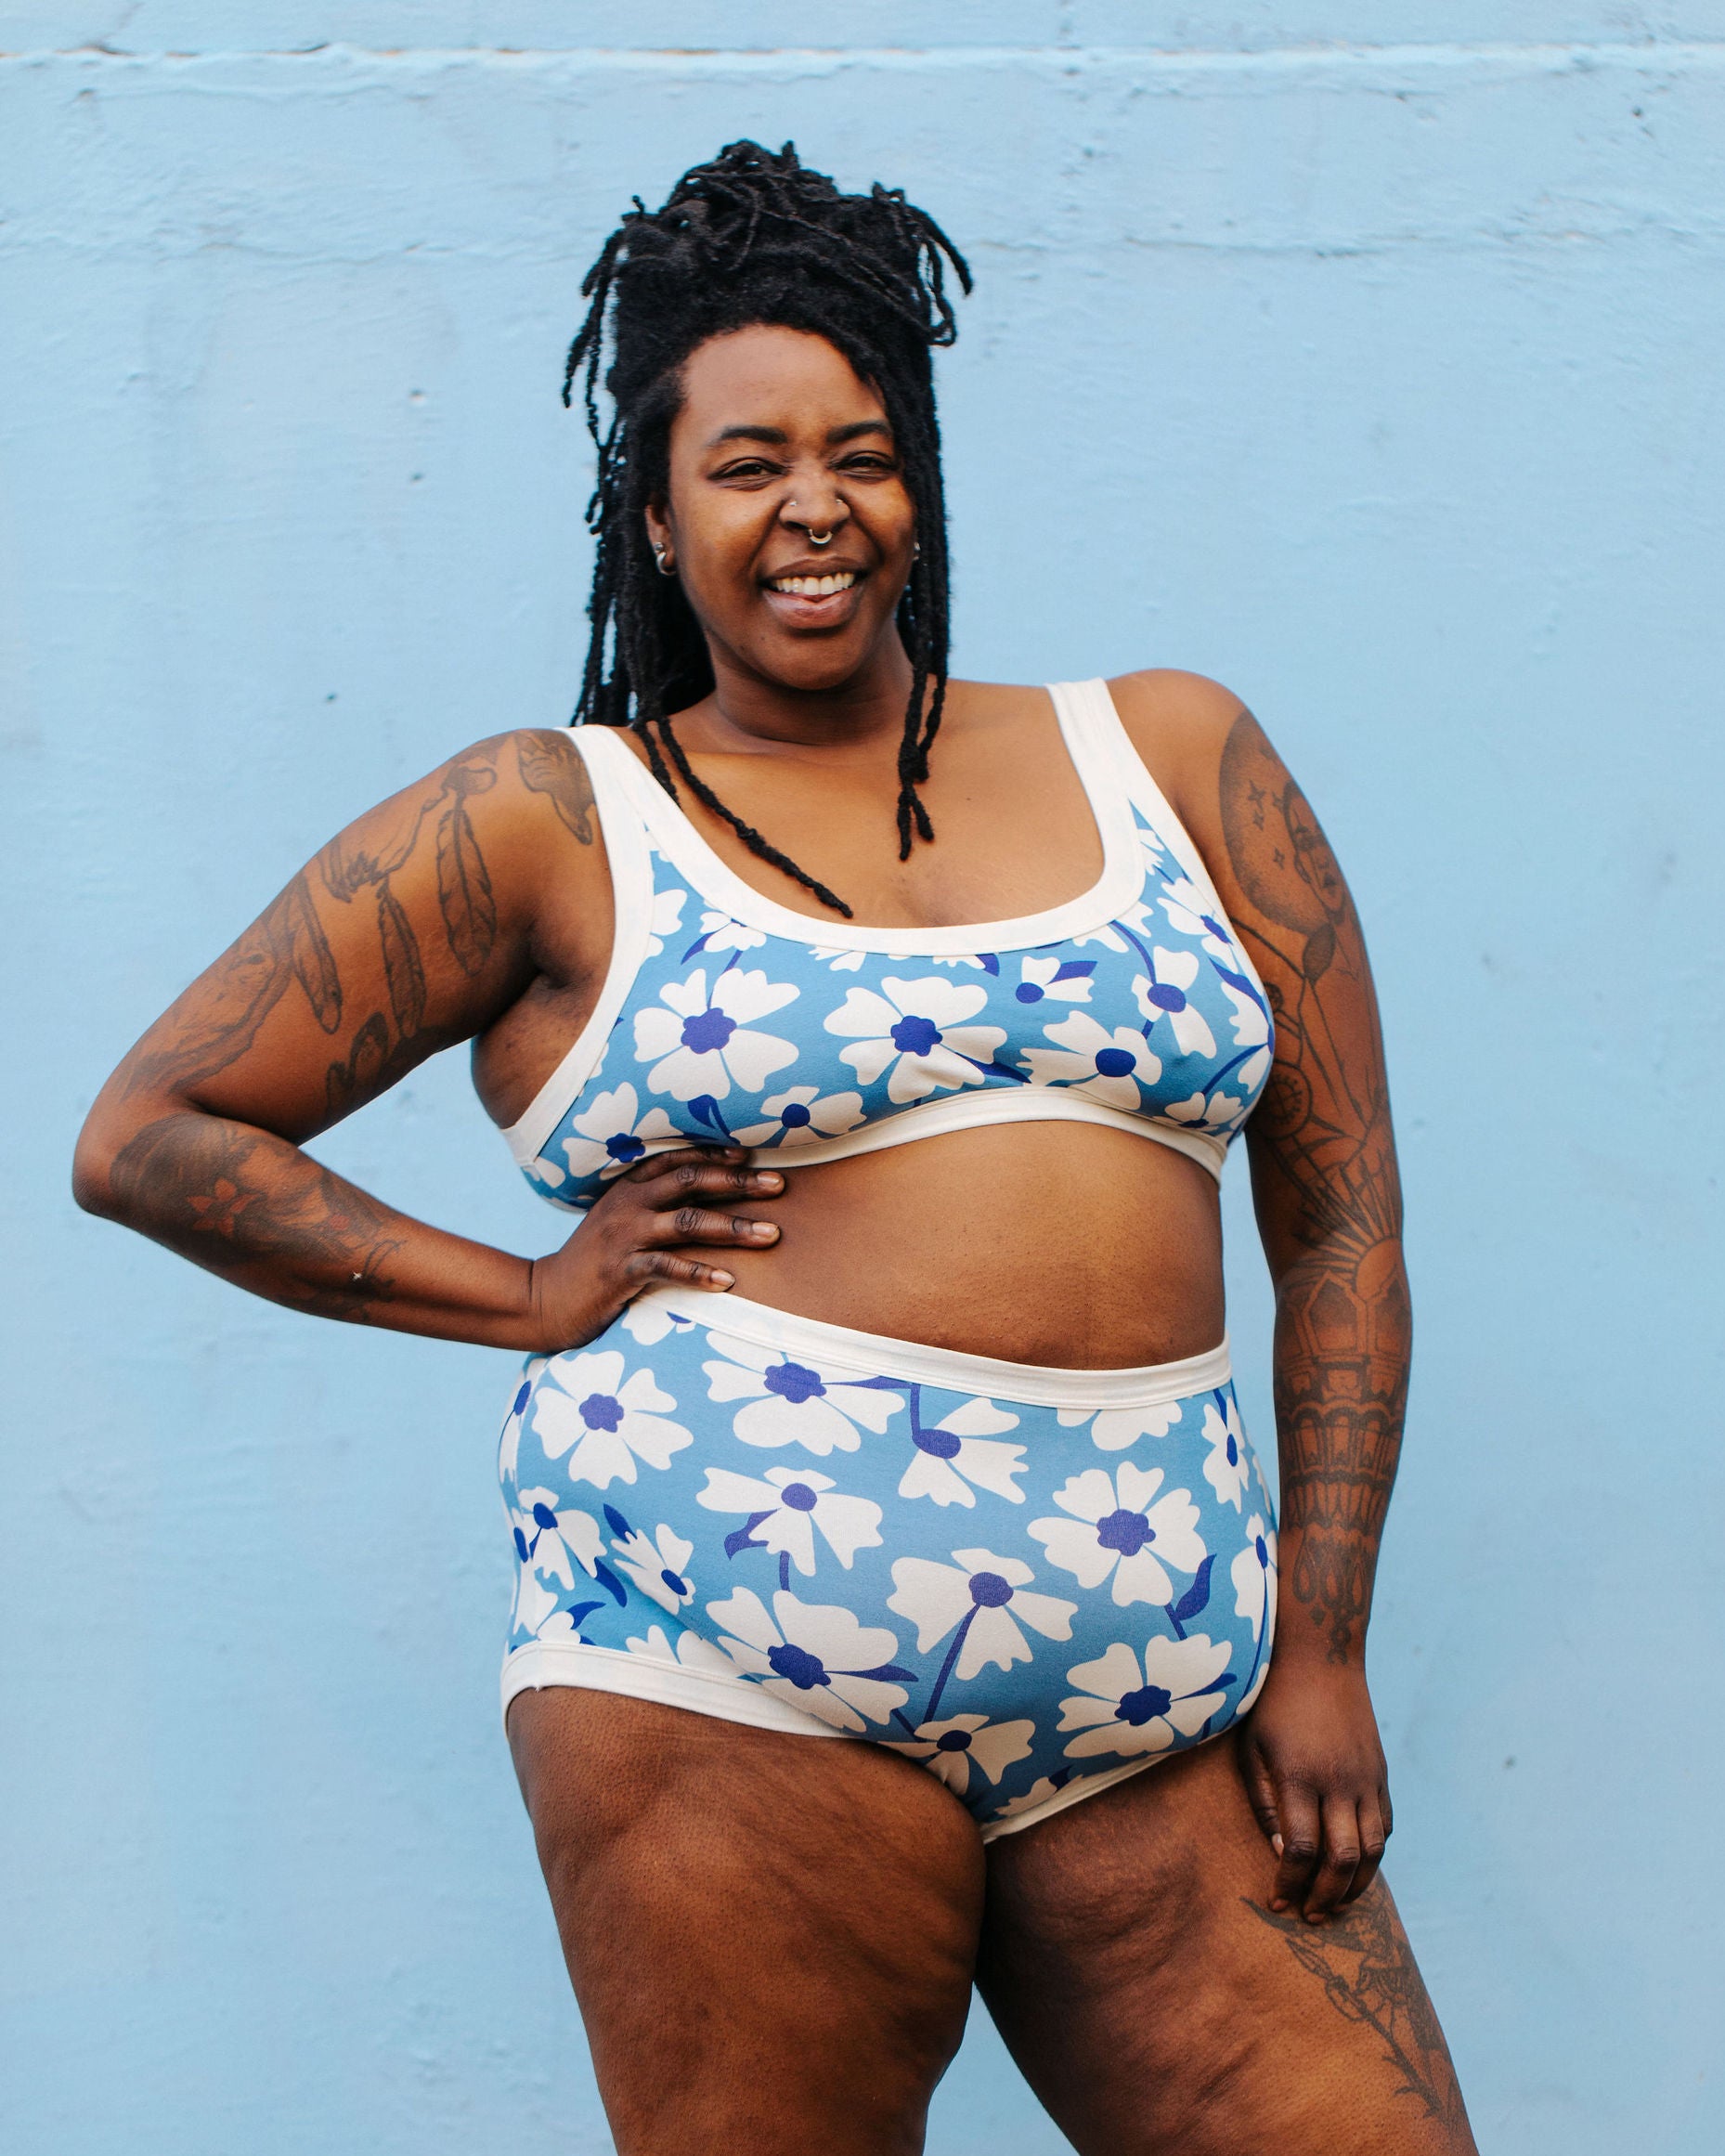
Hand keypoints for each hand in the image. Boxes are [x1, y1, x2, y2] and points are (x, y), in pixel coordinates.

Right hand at [524, 1146, 781, 1351]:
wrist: (545, 1298)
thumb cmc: (593, 1261)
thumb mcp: (617, 1221)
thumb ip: (652, 1204)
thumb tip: (705, 1196)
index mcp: (629, 1188)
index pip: (679, 1160)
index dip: (717, 1154)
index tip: (753, 1154)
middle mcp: (629, 1204)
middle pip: (691, 1182)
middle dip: (739, 1181)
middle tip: (780, 1185)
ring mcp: (625, 1237)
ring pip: (688, 1222)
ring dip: (734, 1227)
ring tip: (771, 1234)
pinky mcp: (621, 1272)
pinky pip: (667, 1268)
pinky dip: (700, 1274)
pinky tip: (728, 1282)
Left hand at [1235, 1656, 1391, 1922]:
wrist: (1319, 1657)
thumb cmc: (1271, 1703)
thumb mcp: (1251, 1747)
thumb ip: (1264, 1801)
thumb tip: (1283, 1852)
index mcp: (1300, 1775)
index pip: (1303, 1848)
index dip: (1291, 1883)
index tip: (1277, 1901)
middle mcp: (1339, 1781)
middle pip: (1344, 1858)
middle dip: (1327, 1897)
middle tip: (1309, 1917)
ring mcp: (1366, 1778)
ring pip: (1373, 1850)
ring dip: (1355, 1885)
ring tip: (1334, 1905)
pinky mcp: (1380, 1774)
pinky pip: (1385, 1826)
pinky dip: (1373, 1855)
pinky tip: (1353, 1868)